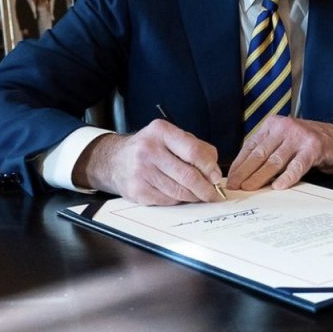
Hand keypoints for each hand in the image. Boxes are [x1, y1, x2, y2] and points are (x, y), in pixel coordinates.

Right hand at [73, 119, 223, 204]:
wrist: (116, 160)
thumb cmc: (151, 148)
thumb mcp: (172, 138)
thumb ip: (197, 149)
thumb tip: (214, 174)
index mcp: (161, 131)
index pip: (193, 151)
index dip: (209, 167)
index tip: (217, 177)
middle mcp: (148, 150)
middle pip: (188, 175)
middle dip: (206, 188)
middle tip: (214, 194)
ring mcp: (141, 171)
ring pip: (179, 191)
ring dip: (194, 196)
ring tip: (199, 194)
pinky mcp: (137, 191)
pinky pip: (168, 200)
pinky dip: (178, 200)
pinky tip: (178, 194)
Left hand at [226, 116, 332, 191]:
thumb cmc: (312, 144)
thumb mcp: (286, 141)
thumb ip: (269, 151)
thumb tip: (245, 172)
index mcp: (274, 124)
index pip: (250, 145)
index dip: (239, 163)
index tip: (230, 177)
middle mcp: (284, 127)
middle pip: (259, 153)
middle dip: (245, 172)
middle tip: (235, 186)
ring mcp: (299, 137)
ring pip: (274, 161)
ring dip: (259, 177)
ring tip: (249, 188)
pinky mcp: (313, 148)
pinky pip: (296, 166)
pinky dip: (287, 177)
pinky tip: (278, 187)